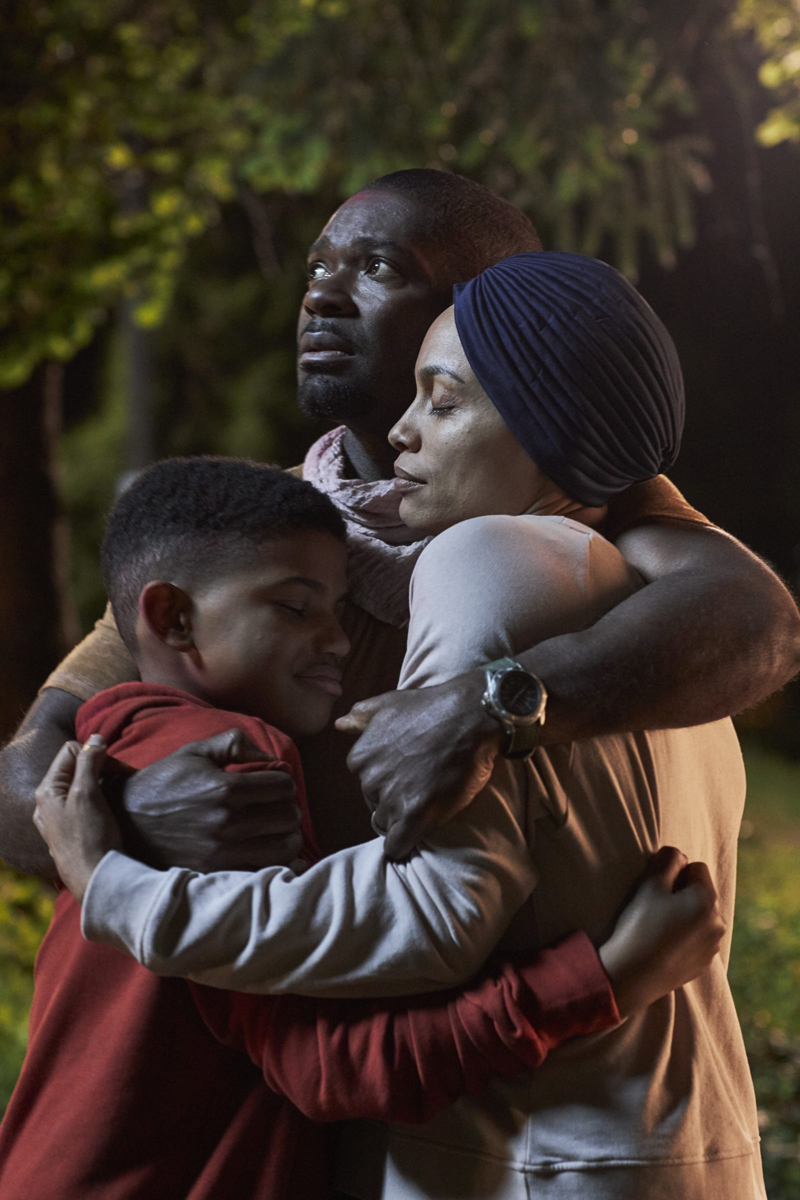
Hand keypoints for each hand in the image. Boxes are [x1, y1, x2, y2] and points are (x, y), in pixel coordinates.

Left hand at [33, 736, 121, 902]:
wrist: (95, 880)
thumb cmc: (90, 837)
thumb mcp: (88, 793)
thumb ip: (89, 762)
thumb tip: (95, 738)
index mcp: (47, 790)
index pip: (72, 751)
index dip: (96, 755)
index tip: (118, 768)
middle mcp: (47, 803)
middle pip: (75, 768)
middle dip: (101, 768)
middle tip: (125, 777)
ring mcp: (57, 819)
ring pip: (81, 785)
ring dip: (102, 783)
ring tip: (119, 792)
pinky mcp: (70, 831)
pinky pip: (83, 803)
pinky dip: (98, 799)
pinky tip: (109, 808)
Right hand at [115, 729, 302, 871]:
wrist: (126, 821)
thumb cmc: (164, 783)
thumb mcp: (195, 751)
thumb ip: (236, 743)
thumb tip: (272, 760)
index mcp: (225, 788)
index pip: (284, 787)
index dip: (283, 783)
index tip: (273, 786)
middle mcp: (227, 822)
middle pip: (289, 817)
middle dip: (287, 809)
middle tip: (275, 808)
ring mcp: (223, 852)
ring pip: (285, 847)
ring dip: (286, 836)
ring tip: (273, 830)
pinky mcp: (217, 874)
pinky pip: (266, 872)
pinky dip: (277, 863)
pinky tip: (269, 852)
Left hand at [335, 672, 501, 859]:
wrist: (469, 715)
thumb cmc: (430, 706)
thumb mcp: (389, 703)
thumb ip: (361, 716)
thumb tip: (339, 724)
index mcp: (360, 757)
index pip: (365, 783)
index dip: (388, 781)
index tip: (407, 774)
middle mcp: (370, 779)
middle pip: (376, 803)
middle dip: (395, 798)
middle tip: (422, 784)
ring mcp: (392, 798)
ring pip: (388, 823)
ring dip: (404, 818)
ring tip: (429, 801)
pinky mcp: (416, 814)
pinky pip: (398, 845)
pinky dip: (404, 845)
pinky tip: (416, 835)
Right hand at [598, 846, 725, 1017]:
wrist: (632, 976)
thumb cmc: (640, 925)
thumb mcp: (650, 883)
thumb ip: (669, 859)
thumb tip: (679, 856)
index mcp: (707, 900)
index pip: (697, 867)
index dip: (675, 872)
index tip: (658, 888)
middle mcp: (718, 923)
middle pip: (701, 893)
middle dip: (683, 893)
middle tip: (656, 907)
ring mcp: (712, 947)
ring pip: (700, 916)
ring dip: (684, 915)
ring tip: (659, 927)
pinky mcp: (703, 964)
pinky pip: (696, 939)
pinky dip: (684, 936)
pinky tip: (663, 944)